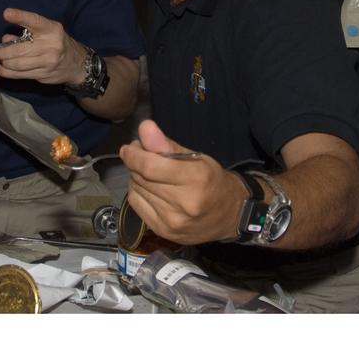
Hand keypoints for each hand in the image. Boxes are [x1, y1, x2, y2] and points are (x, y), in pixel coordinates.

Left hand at [0, 8, 86, 85]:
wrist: (77, 64)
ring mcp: (48, 61)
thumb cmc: (57, 43)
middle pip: (20, 49)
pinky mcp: (44, 74)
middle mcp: (51, 45)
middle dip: (2, 52)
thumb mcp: (47, 32)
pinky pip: (21, 74)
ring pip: (18, 64)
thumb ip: (27, 33)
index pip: (34, 21)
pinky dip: (7, 73)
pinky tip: (0, 70)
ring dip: (4, 62)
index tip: (6, 13)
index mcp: (52, 29)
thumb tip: (5, 39)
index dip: (20, 16)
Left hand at [120, 119, 241, 244]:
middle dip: (135, 163)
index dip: (133, 155)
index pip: (150, 167)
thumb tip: (144, 127)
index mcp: (195, 179)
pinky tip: (148, 188)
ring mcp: (172, 221)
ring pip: (136, 191)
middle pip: (142, 178)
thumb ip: (167, 144)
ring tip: (148, 172)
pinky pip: (136, 205)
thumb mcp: (197, 157)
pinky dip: (137, 192)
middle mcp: (183, 203)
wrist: (230, 215)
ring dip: (136, 177)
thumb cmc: (213, 180)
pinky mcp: (163, 231)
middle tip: (141, 154)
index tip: (128, 148)